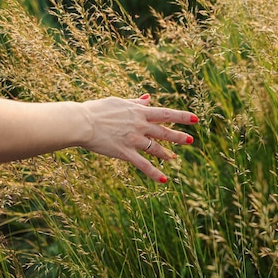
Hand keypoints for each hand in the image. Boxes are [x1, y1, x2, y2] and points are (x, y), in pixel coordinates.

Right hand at [80, 94, 198, 182]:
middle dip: (178, 136)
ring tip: (175, 158)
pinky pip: (143, 165)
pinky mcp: (125, 153)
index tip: (195, 118)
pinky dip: (154, 173)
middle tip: (190, 140)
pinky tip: (164, 180)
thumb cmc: (96, 110)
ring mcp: (134, 140)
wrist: (82, 122)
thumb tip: (148, 98)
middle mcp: (140, 126)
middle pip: (164, 132)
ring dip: (167, 153)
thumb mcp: (118, 102)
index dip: (182, 116)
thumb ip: (135, 102)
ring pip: (156, 148)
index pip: (166, 114)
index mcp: (139, 112)